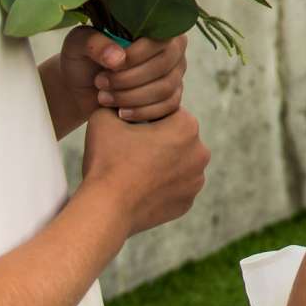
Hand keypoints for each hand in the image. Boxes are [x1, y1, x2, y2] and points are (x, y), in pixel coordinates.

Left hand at [60, 30, 188, 122]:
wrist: (80, 87)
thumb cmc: (82, 59)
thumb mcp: (78, 44)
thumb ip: (95, 44)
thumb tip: (118, 58)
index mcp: (153, 27)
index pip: (160, 39)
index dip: (136, 56)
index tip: (109, 67)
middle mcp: (172, 47)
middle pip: (164, 65)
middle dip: (128, 80)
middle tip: (101, 83)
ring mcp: (175, 72)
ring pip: (165, 88)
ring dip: (131, 97)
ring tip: (104, 98)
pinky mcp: (172, 95)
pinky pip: (169, 106)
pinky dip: (142, 112)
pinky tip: (121, 112)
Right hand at [83, 105, 208, 234]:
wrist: (104, 209)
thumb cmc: (106, 161)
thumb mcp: (105, 118)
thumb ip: (116, 102)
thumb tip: (119, 96)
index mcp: (187, 126)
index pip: (166, 114)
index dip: (145, 120)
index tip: (129, 130)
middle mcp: (201, 151)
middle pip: (175, 139)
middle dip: (157, 143)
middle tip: (130, 153)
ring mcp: (196, 180)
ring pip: (178, 164)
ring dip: (162, 165)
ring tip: (135, 172)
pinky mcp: (187, 203)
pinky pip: (175, 188)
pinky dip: (161, 188)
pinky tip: (141, 189)